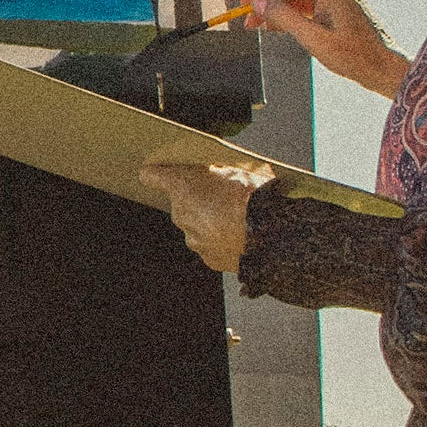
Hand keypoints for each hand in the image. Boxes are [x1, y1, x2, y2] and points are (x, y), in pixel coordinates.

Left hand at [148, 158, 266, 275]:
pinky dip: (221, 240)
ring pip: (196, 226)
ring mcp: (193, 239)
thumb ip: (216, 169)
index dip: (157, 173)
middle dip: (196, 199)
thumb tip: (214, 168)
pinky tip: (240, 235)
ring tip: (237, 218)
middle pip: (181, 203)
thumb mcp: (238, 169)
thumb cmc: (256, 197)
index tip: (157, 173)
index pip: (152, 176)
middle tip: (223, 195)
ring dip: (210, 222)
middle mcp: (181, 214)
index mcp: (183, 188)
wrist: (273, 237)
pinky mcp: (209, 258)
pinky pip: (210, 245)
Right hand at [237, 0, 409, 98]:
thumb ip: (284, 18)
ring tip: (257, 27)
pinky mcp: (335, 10)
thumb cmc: (355, 56)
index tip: (247, 3)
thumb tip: (257, 4)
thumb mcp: (314, 39)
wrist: (385, 68)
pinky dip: (288, 15)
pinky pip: (305, 5)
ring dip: (274, 8)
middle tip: (247, 19)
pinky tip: (276, 29)